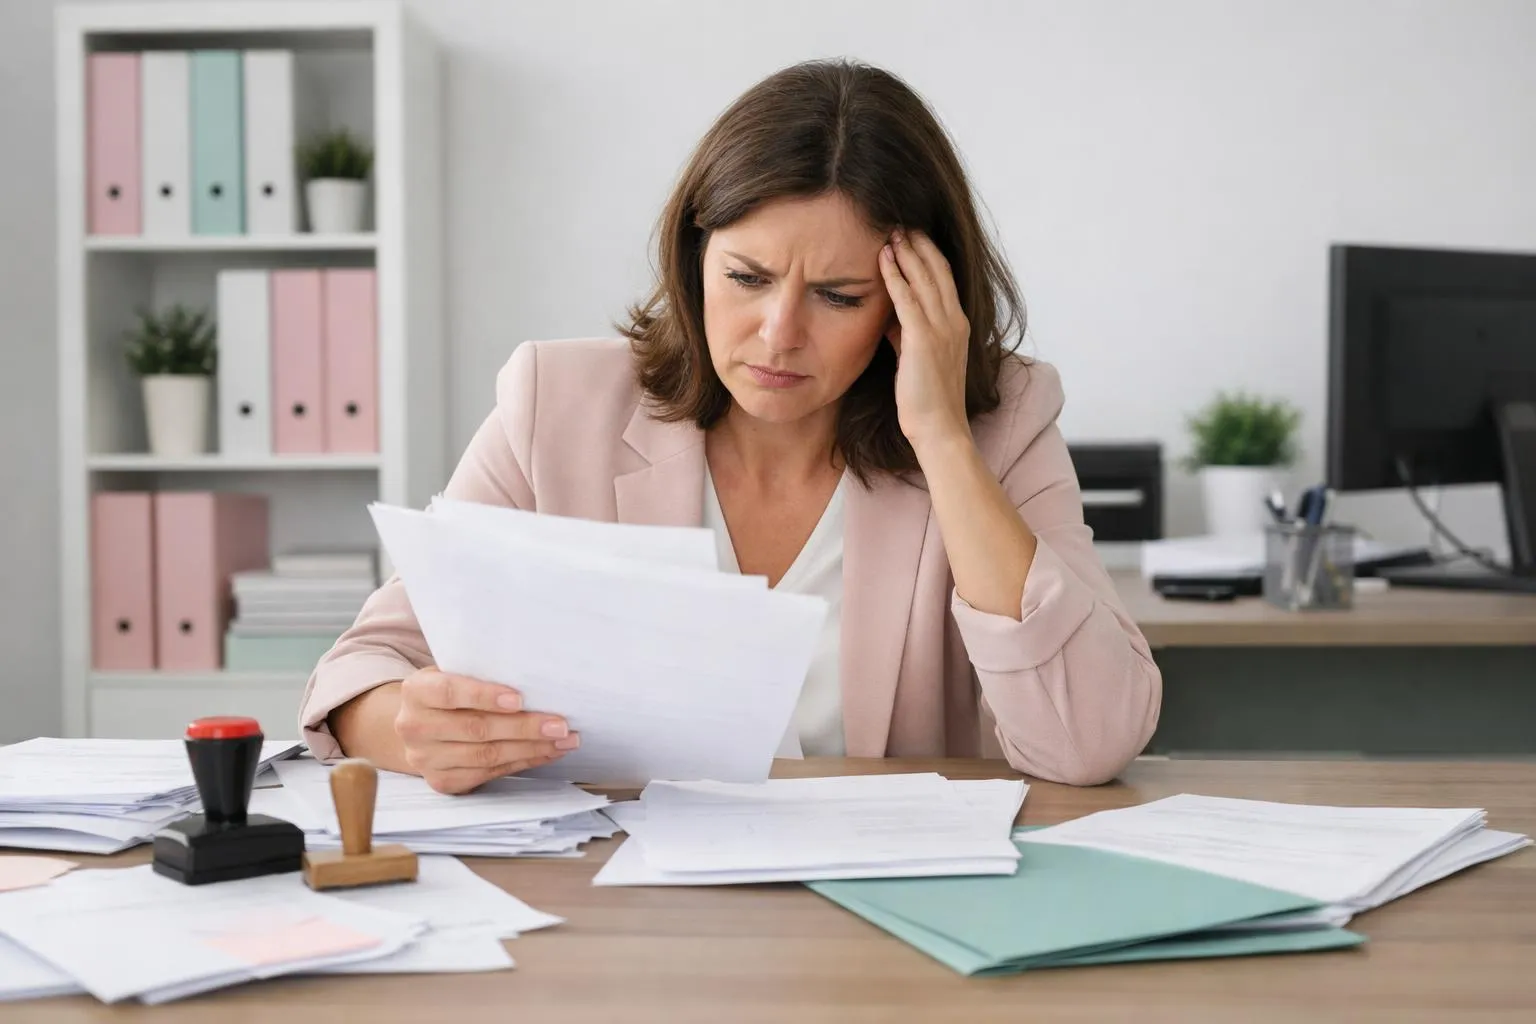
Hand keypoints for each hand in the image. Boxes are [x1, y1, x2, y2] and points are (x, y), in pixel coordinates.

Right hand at [394, 666, 579, 793]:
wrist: (419, 725)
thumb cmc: (449, 692)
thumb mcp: (453, 673)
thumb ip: (480, 674)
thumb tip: (535, 679)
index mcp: (416, 691)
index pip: (450, 693)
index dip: (485, 696)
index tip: (520, 699)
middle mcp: (415, 727)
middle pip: (476, 729)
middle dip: (524, 727)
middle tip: (560, 724)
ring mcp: (426, 759)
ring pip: (486, 756)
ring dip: (531, 748)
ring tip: (563, 740)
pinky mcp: (443, 781)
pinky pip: (489, 773)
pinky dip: (523, 762)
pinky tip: (546, 753)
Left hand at [879, 228, 972, 451]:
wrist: (939, 429)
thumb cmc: (926, 400)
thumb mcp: (916, 359)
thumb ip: (906, 335)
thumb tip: (890, 319)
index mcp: (957, 325)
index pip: (944, 278)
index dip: (928, 253)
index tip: (911, 235)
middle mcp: (954, 321)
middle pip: (937, 270)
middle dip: (918, 243)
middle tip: (899, 222)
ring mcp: (942, 329)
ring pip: (924, 278)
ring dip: (907, 252)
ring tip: (891, 230)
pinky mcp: (924, 340)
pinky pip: (908, 299)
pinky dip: (896, 275)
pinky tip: (883, 259)